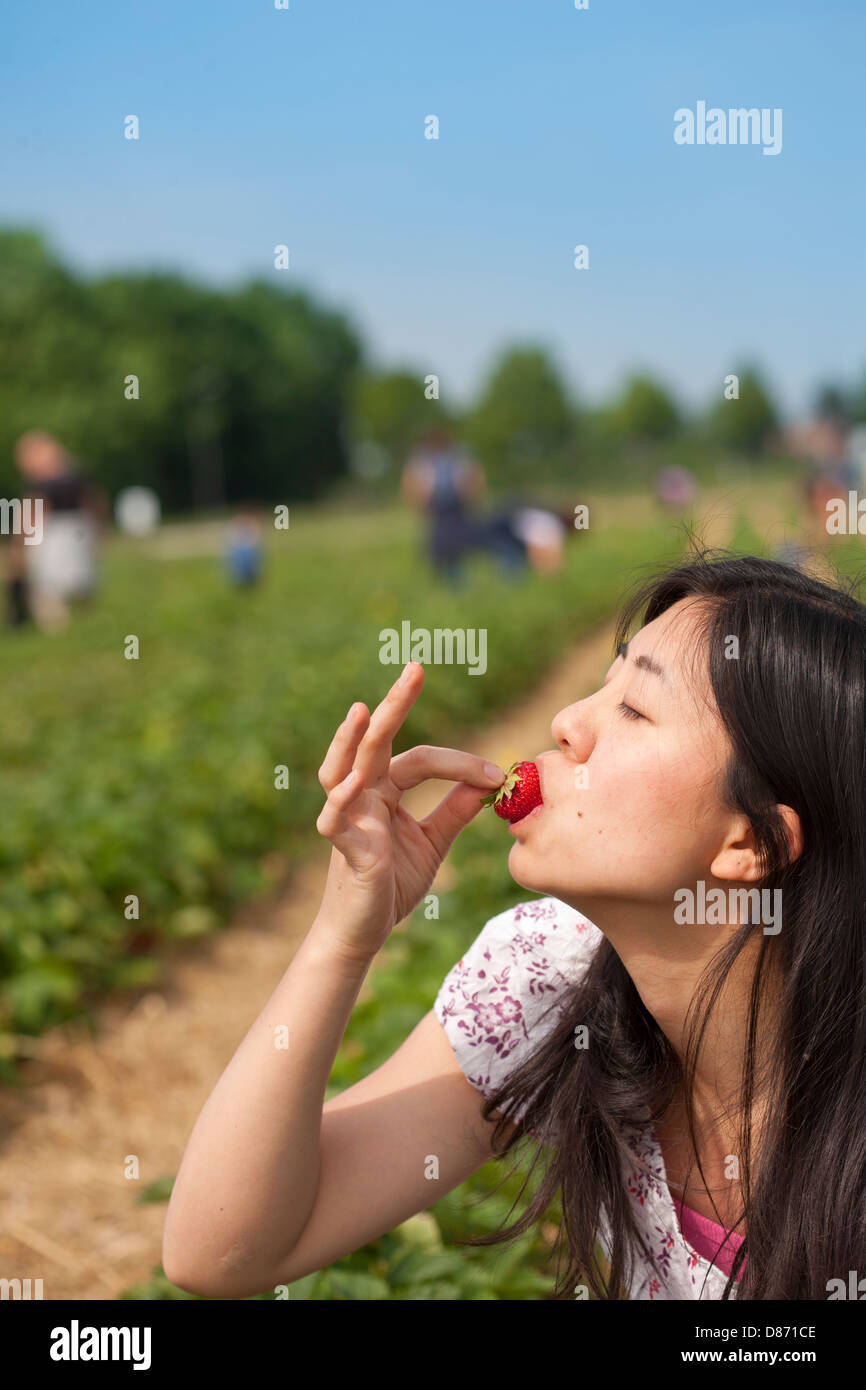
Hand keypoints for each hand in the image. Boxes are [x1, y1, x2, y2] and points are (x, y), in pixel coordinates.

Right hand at [312, 661, 504, 960]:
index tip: (496, 773)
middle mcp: (362, 794)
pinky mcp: (341, 848)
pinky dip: (341, 800)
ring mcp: (348, 817)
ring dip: (349, 739)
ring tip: (361, 710)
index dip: (461, 763)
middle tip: (415, 668)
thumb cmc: (391, 884)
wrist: (364, 932)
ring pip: (342, 768)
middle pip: (376, 742)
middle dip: (395, 704)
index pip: (422, 759)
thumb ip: (454, 811)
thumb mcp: (432, 842)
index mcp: (385, 790)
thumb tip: (487, 783)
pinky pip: (335, 819)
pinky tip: (352, 783)